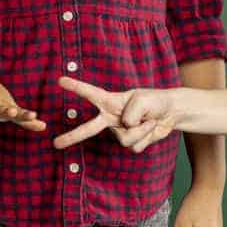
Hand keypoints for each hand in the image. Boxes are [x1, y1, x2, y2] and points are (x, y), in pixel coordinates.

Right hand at [52, 77, 177, 149]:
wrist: (170, 113)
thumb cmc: (154, 100)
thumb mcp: (144, 99)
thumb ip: (132, 111)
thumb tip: (125, 126)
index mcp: (111, 101)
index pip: (91, 94)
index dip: (76, 87)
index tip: (60, 80)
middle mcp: (112, 117)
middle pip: (89, 128)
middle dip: (72, 136)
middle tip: (55, 144)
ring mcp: (120, 131)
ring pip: (125, 139)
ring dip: (142, 130)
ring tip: (149, 120)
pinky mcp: (130, 142)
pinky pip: (135, 147)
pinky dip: (147, 138)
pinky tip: (150, 130)